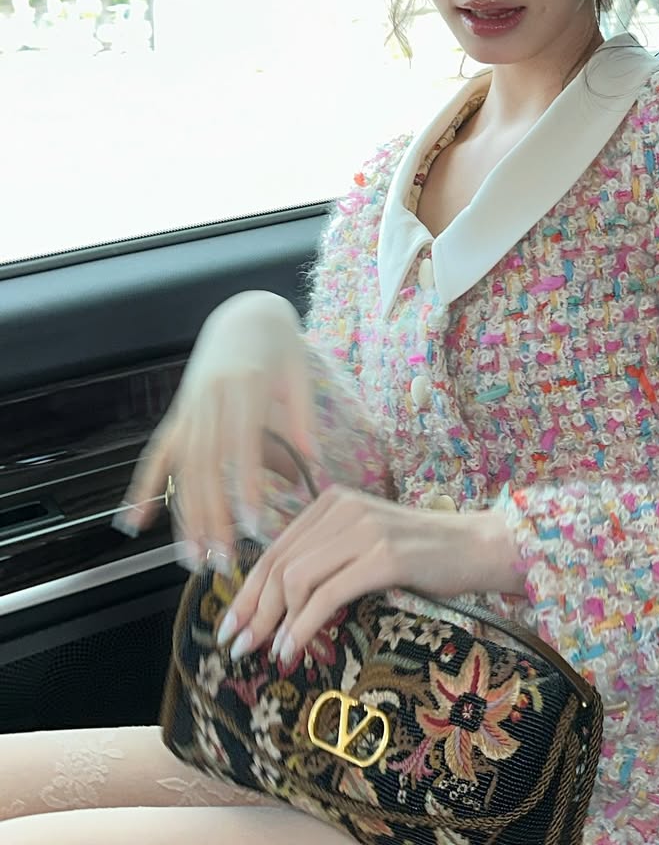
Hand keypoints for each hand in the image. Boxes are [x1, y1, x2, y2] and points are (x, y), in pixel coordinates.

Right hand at [114, 292, 316, 567]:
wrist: (246, 310)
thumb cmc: (280, 343)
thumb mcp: (299, 373)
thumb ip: (303, 420)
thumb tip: (315, 468)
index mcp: (246, 385)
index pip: (242, 445)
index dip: (244, 485)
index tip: (250, 524)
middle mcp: (211, 398)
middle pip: (206, 465)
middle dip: (211, 516)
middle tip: (220, 559)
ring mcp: (190, 406)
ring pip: (183, 467)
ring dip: (184, 515)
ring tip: (191, 557)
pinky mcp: (179, 411)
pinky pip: (159, 453)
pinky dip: (144, 487)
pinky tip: (132, 522)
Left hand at [214, 486, 522, 666]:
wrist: (479, 546)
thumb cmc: (423, 553)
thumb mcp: (367, 544)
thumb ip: (328, 557)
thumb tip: (279, 603)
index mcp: (333, 501)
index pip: (275, 548)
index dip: (247, 591)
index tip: (231, 626)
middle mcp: (343, 508)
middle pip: (279, 564)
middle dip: (253, 611)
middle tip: (237, 648)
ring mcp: (364, 530)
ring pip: (296, 579)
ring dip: (275, 623)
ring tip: (270, 655)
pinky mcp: (384, 556)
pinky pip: (327, 595)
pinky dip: (302, 627)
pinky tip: (294, 649)